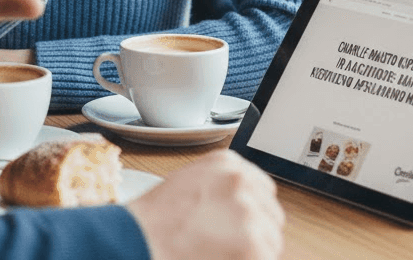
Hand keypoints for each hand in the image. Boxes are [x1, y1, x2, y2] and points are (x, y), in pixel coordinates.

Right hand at [128, 150, 283, 259]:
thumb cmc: (158, 216)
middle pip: (272, 215)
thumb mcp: (193, 181)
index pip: (264, 189)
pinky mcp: (254, 244)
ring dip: (254, 251)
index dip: (255, 211)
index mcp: (228, 163)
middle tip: (229, 243)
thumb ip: (224, 186)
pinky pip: (266, 258)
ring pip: (272, 241)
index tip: (243, 224)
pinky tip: (224, 258)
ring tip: (221, 251)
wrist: (140, 237)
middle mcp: (242, 181)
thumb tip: (249, 205)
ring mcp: (249, 211)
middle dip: (257, 232)